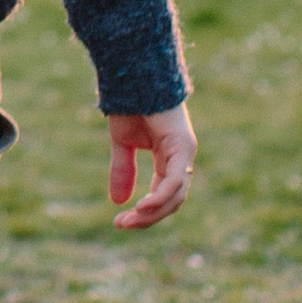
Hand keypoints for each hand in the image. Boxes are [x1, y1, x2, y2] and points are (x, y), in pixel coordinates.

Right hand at [109, 104, 194, 228]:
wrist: (134, 77)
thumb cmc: (129, 104)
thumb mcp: (123, 144)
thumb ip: (123, 170)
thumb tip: (117, 201)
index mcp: (169, 158)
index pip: (163, 195)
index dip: (145, 213)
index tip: (120, 222)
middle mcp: (181, 158)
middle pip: (171, 201)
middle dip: (147, 218)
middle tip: (122, 225)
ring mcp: (184, 153)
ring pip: (174, 196)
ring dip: (152, 213)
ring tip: (130, 219)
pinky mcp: (182, 147)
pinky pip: (173, 181)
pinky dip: (159, 197)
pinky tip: (142, 207)